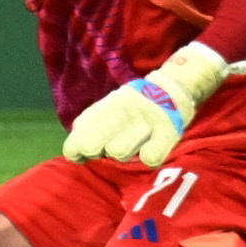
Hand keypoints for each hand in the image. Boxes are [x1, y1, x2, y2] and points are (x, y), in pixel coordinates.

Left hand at [63, 41, 229, 166]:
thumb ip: (90, 125)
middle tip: (103, 150)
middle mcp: (125, 110)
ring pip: (117, 152)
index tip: (77, 153)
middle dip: (93, 150)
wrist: (172, 89)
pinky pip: (150, 157)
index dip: (75, 146)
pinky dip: (147, 157)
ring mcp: (146, 120)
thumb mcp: (110, 107)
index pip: (82, 128)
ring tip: (129, 147)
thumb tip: (73, 152)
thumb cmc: (134, 107)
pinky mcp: (168, 131)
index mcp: (108, 104)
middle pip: (93, 143)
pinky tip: (147, 153)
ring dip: (120, 154)